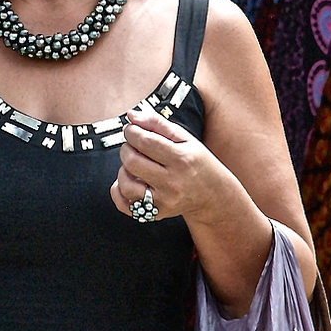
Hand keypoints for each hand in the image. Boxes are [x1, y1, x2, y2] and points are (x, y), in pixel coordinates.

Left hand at [110, 105, 219, 222]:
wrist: (212, 194)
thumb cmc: (196, 161)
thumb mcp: (184, 137)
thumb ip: (157, 123)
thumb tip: (131, 116)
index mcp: (181, 159)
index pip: (145, 141)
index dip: (132, 131)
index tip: (131, 129)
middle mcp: (172, 182)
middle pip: (132, 161)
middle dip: (127, 148)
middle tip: (134, 146)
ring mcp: (164, 201)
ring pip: (126, 184)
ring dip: (124, 169)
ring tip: (134, 165)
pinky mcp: (156, 214)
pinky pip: (124, 205)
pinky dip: (118, 191)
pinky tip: (130, 180)